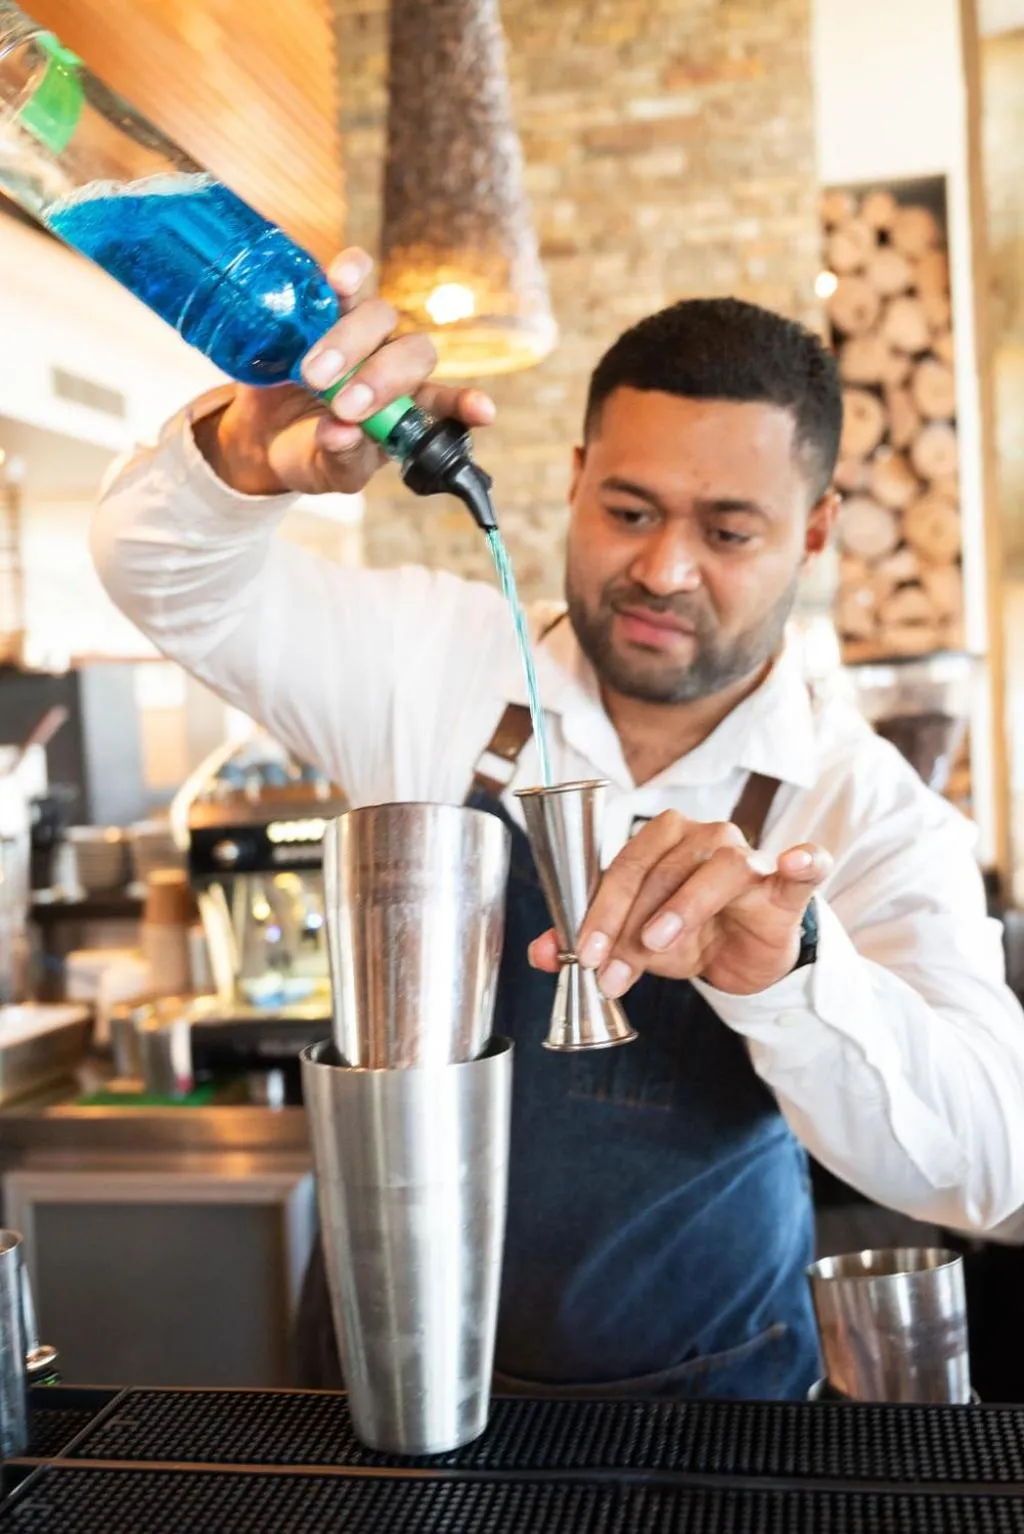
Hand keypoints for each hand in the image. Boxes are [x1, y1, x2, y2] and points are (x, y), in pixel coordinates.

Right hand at [192, 247, 495, 496]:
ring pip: (379, 315)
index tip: (482, 411)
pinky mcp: (324, 305)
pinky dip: (346, 273)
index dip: (463, 402)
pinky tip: (336, 279)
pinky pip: (346, 277)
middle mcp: (391, 363)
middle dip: (383, 378)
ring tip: (316, 374)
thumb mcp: (325, 471)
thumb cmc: (306, 452)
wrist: (259, 431)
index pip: (444, 402)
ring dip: (352, 340)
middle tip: (344, 405)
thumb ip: (341, 458)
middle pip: (412, 353)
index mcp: (405, 410)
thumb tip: (342, 432)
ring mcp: (360, 331)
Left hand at [527, 811, 831, 997]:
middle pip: (664, 866)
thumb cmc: (687, 936)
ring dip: (685, 904)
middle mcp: (707, 838)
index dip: (600, 910)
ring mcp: (752, 859)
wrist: (742, 959)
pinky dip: (803, 860)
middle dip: (630, 920)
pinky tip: (795, 862)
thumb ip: (588, 943)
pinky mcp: (789, 888)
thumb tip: (540, 953)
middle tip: (613, 966)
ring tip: (659, 943)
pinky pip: (805, 867)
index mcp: (664, 840)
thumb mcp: (633, 944)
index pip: (626, 865)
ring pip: (720, 867)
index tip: (585, 953)